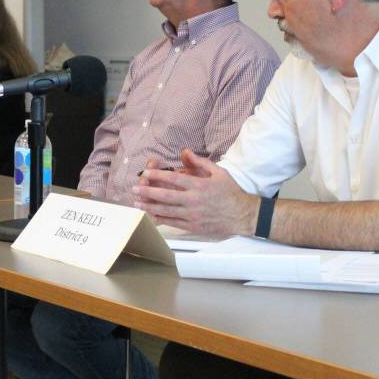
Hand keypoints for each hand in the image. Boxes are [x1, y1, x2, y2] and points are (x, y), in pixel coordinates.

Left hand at [132, 149, 257, 234]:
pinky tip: (151, 215)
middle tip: (134, 189)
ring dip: (149, 206)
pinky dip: (160, 219)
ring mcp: (192, 215)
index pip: (172, 179)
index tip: (146, 172)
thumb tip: (185, 152)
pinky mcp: (193, 226)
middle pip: (165, 196)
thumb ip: (200, 162)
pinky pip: (173, 222)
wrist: (243, 215)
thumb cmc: (231, 192)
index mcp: (199, 185)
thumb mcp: (218, 172)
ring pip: (166, 210)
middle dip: (147, 192)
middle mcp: (193, 200)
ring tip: (137, 202)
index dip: (156, 175)